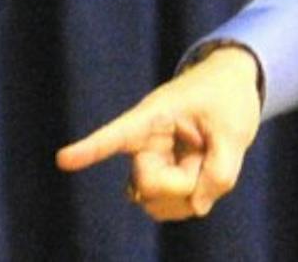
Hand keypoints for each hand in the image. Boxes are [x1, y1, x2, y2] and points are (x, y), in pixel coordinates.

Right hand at [55, 44, 262, 220]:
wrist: (230, 88)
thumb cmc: (227, 98)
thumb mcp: (236, 128)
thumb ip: (221, 170)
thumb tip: (197, 208)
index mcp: (154, 116)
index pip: (118, 134)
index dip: (90, 148)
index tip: (62, 159)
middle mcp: (144, 143)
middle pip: (151, 184)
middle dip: (184, 182)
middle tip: (206, 154)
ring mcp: (151, 165)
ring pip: (158, 202)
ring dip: (190, 192)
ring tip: (204, 159)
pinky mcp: (161, 181)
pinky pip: (170, 207)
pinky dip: (192, 201)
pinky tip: (202, 178)